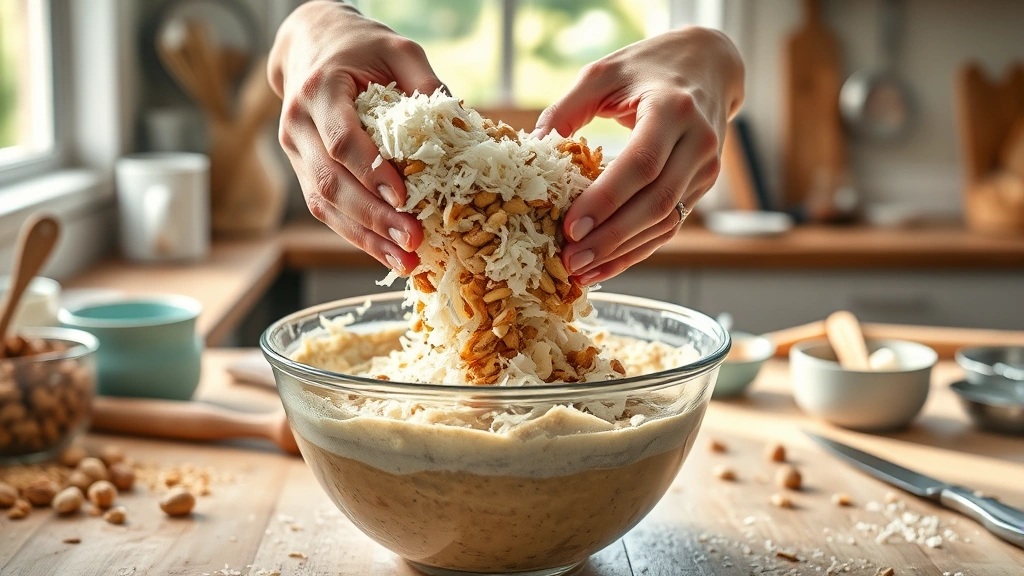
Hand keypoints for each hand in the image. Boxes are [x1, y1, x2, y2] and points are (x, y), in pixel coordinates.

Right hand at [268, 1, 444, 273]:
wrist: (311, 45)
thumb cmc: (360, 48)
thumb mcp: (398, 50)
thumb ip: (427, 83)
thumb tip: (464, 125)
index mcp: (319, 91)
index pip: (341, 141)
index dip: (370, 172)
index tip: (401, 197)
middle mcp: (298, 126)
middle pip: (331, 182)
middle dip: (373, 218)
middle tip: (412, 240)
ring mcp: (296, 152)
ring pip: (324, 205)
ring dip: (365, 237)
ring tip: (404, 260)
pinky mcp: (304, 171)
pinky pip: (327, 209)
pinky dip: (357, 235)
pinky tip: (388, 253)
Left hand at [535, 27, 744, 284]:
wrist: (708, 66)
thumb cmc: (647, 68)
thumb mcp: (603, 74)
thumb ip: (565, 110)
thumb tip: (531, 150)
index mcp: (673, 110)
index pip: (641, 165)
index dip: (605, 200)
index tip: (570, 227)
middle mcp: (698, 143)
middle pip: (655, 203)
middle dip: (610, 238)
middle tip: (570, 260)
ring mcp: (705, 170)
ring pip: (665, 223)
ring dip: (621, 252)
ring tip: (580, 270)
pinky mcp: (701, 188)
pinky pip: (668, 226)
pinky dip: (635, 250)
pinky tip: (603, 266)